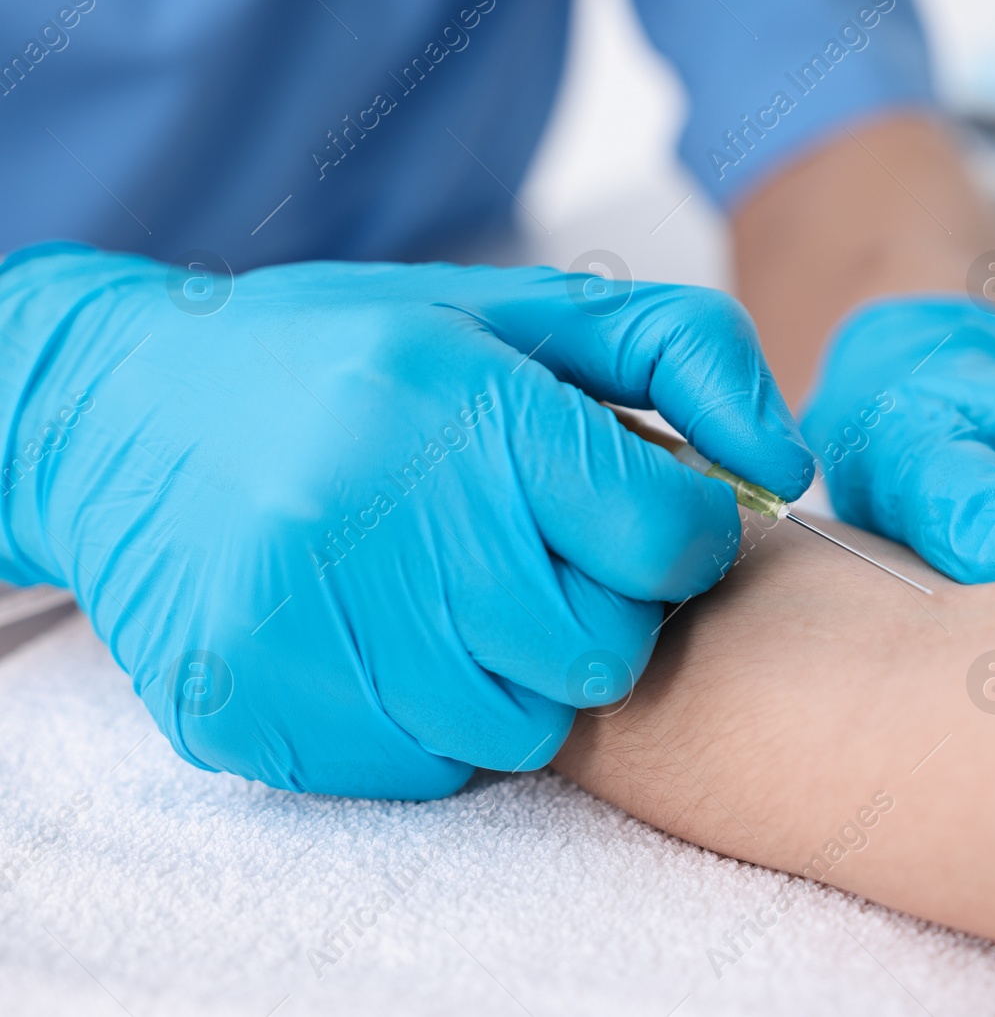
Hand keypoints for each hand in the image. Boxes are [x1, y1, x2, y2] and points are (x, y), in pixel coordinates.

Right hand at [0, 243, 810, 797]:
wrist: (125, 414)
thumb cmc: (352, 360)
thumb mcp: (519, 312)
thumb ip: (681, 355)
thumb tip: (787, 462)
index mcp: (457, 403)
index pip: (665, 538)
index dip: (676, 535)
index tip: (637, 515)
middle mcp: (377, 517)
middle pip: (604, 651)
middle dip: (603, 608)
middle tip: (538, 553)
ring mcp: (305, 625)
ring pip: (523, 726)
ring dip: (520, 668)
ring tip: (457, 588)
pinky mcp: (255, 708)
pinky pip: (429, 764)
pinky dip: (437, 714)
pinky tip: (390, 634)